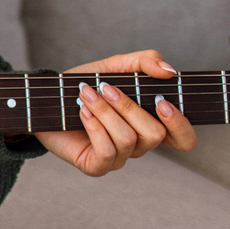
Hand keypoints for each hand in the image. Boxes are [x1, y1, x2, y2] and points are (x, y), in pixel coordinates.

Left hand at [33, 49, 196, 175]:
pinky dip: (95, 126)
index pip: (184, 139)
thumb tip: (169, 71)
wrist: (46, 99)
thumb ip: (145, 61)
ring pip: (128, 140)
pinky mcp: (97, 167)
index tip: (162, 102)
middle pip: (154, 135)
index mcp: (151, 123)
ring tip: (86, 95)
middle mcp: (139, 145)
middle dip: (128, 107)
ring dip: (106, 112)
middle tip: (106, 87)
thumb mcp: (115, 66)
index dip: (180, 124)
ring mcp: (119, 159)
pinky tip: (82, 111)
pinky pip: (108, 152)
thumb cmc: (85, 84)